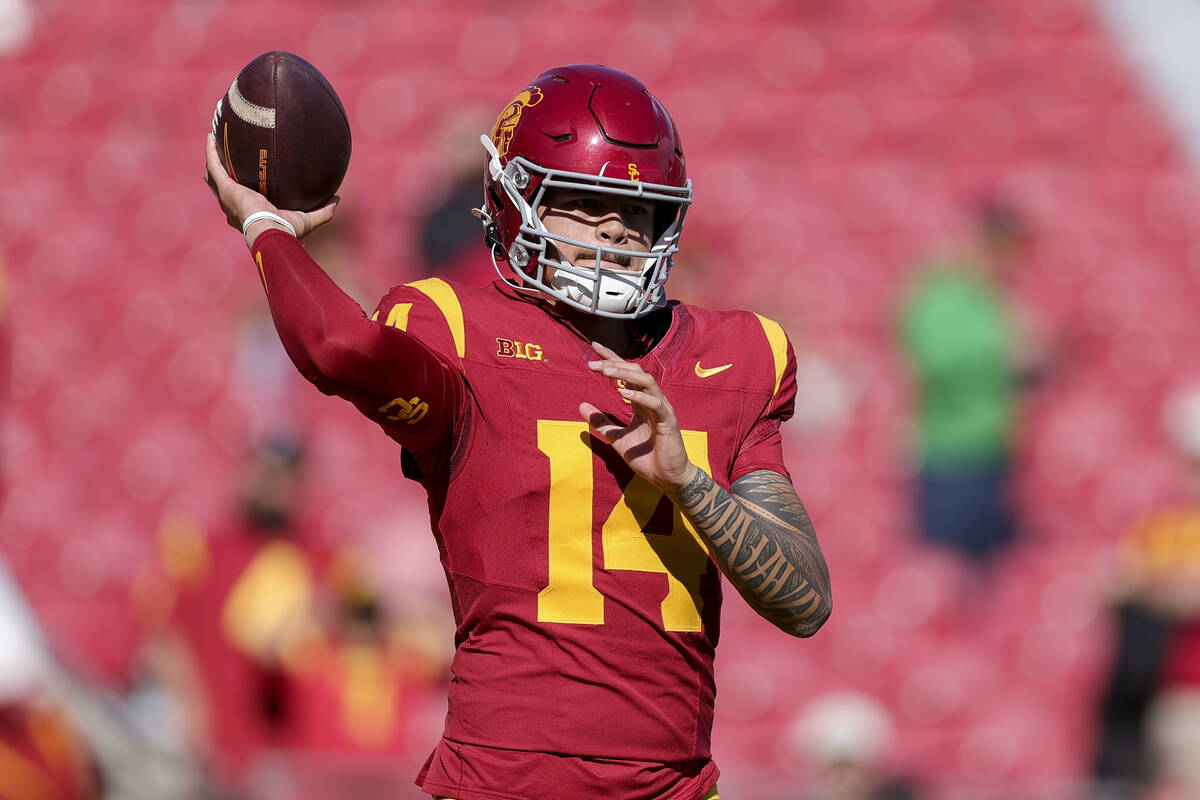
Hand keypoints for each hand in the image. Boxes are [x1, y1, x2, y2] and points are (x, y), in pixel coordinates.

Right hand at [204, 133, 336, 245]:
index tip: (247, 179)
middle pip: (224, 187)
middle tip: (226, 156)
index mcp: (250, 214)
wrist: (270, 231)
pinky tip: (211, 135)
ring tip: (213, 140)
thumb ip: (323, 211)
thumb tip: (337, 199)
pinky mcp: (225, 188)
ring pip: (214, 175)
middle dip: (223, 172)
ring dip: (213, 158)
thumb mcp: (308, 220)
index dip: (243, 191)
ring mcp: (227, 197)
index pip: (244, 201)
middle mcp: (234, 206)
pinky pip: (214, 165)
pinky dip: (211, 151)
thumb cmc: (286, 231)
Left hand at [579, 341, 697, 493]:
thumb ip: (601, 422)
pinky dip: (639, 396)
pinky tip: (623, 393)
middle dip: (614, 364)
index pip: (626, 373)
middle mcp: (652, 400)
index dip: (611, 358)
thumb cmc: (646, 457)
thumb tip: (581, 406)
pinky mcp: (668, 421)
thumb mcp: (617, 438)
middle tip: (592, 364)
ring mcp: (662, 409)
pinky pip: (655, 403)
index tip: (593, 347)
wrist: (667, 478)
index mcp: (641, 402)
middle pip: (635, 372)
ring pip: (646, 381)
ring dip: (626, 374)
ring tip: (606, 372)